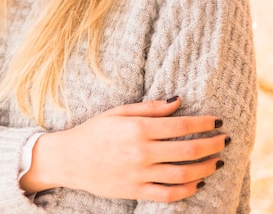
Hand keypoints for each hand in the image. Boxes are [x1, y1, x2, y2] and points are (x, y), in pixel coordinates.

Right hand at [20, 96, 227, 202]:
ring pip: (182, 174)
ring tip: (216, 161)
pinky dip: (187, 189)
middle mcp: (141, 152)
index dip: (202, 123)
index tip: (217, 121)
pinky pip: (169, 194)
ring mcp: (139, 174)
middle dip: (210, 145)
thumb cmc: (95, 130)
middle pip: (187, 150)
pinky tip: (197, 181)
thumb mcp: (119, 111)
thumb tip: (177, 100)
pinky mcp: (136, 191)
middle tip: (224, 140)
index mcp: (137, 128)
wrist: (70, 159)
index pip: (180, 125)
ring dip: (205, 168)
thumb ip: (149, 108)